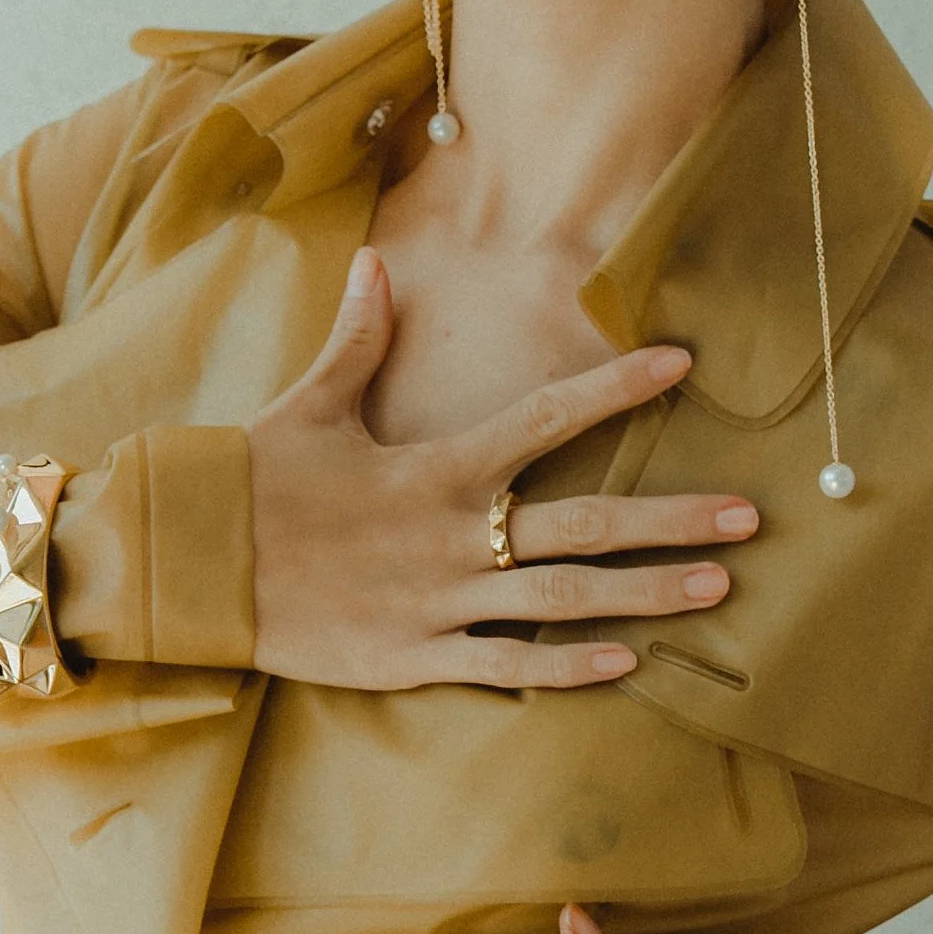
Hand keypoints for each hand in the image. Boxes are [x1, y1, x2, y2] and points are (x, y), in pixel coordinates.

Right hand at [244, 246, 759, 690]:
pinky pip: (504, 668)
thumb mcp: (307, 407)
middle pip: (584, 525)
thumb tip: (376, 264)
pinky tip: (626, 665)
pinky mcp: (412, 660)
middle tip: (748, 519)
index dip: (616, 389)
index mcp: (435, 466)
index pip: (546, 417)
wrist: (184, 565)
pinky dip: (566, 670)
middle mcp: (451, 536)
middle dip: (671, 520)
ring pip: (563, 602)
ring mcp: (437, 603)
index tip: (681, 365)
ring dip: (644, 594)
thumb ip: (357, 338)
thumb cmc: (245, 483)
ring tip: (715, 588)